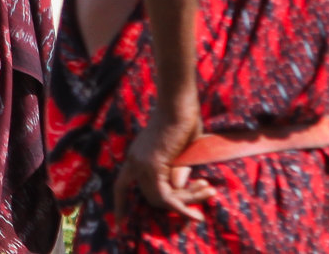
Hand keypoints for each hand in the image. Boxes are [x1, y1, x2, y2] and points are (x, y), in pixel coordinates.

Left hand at [112, 107, 215, 223]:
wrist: (179, 104)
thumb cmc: (182, 122)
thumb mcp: (179, 153)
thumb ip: (176, 172)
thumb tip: (175, 193)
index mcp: (137, 157)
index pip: (121, 186)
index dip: (121, 205)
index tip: (120, 225)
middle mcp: (134, 161)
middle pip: (152, 197)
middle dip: (180, 201)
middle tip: (206, 190)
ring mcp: (142, 163)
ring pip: (162, 198)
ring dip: (188, 200)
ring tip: (208, 189)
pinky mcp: (154, 165)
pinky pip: (166, 197)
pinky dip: (182, 207)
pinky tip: (197, 215)